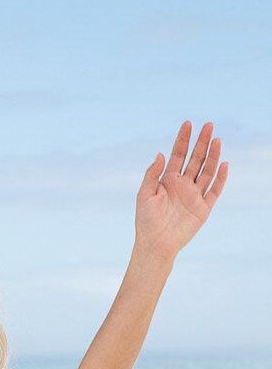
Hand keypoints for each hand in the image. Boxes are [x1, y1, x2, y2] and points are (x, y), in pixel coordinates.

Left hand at [134, 121, 227, 264]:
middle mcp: (183, 185)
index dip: (183, 140)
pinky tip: (224, 164)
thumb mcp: (144, 195)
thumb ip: (151, 174)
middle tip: (209, 125)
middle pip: (195, 159)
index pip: (178, 155)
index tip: (188, 124)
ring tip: (217, 140)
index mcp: (168, 180)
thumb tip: (160, 154)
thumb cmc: (146, 221)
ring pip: (207, 171)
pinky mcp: (203, 208)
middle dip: (202, 142)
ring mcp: (194, 195)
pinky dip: (220, 178)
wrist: (155, 245)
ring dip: (212, 156)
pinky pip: (214, 190)